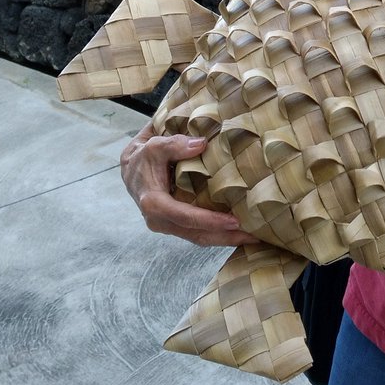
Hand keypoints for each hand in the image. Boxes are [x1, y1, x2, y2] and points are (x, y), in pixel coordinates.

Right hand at [119, 122, 258, 246]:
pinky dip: (218, 234)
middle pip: (196, 234)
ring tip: (253, 237)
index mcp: (154, 204)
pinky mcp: (176, 225)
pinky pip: (198, 233)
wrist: (130, 168)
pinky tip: (238, 232)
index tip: (235, 221)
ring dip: (225, 239)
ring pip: (199, 238)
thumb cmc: (142, 157)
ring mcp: (168, 225)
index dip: (210, 220)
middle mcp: (160, 221)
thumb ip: (174, 144)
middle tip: (254, 236)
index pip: (185, 217)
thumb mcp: (154, 146)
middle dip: (226, 237)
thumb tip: (201, 145)